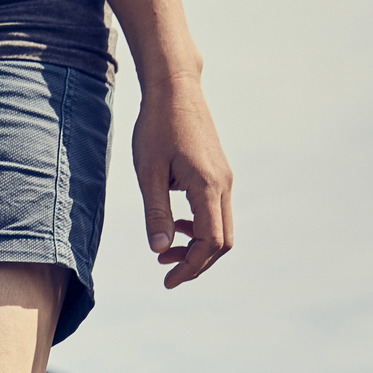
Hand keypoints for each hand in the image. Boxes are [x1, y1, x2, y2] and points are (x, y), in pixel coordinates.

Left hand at [132, 76, 232, 287]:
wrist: (175, 90)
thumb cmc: (157, 128)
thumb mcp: (148, 174)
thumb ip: (155, 213)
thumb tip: (158, 251)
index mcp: (208, 187)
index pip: (210, 242)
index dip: (191, 267)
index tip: (167, 281)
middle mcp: (224, 185)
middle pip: (222, 241)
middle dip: (196, 263)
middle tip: (165, 274)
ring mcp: (224, 179)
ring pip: (220, 228)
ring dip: (196, 247)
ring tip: (163, 255)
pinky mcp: (217, 174)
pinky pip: (215, 212)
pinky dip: (197, 228)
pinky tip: (172, 228)